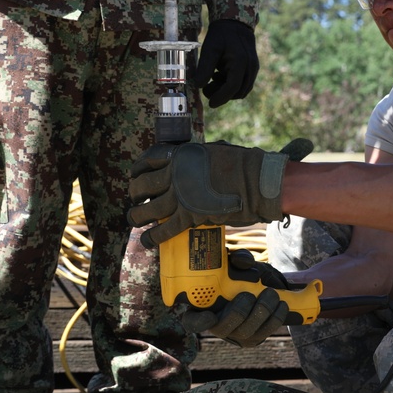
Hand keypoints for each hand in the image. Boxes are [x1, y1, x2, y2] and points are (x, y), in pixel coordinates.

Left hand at [128, 138, 312, 248]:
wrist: (258, 181)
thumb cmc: (243, 164)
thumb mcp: (214, 151)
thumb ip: (197, 159)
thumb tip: (192, 164)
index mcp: (181, 155)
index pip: (149, 160)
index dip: (139, 169)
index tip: (137, 174)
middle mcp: (175, 174)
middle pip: (142, 185)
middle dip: (134, 193)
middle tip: (134, 199)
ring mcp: (181, 196)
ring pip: (147, 209)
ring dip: (136, 215)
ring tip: (134, 219)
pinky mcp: (190, 217)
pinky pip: (164, 230)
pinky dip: (152, 237)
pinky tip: (147, 241)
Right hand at [180, 250, 293, 346]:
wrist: (262, 285)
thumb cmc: (241, 274)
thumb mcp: (238, 263)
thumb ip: (238, 258)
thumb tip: (245, 262)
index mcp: (202, 306)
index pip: (192, 321)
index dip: (199, 322)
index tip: (210, 315)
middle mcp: (216, 324)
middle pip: (223, 328)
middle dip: (239, 312)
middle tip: (250, 294)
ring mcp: (235, 334)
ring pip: (246, 332)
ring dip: (261, 312)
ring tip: (271, 294)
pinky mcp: (253, 338)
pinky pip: (265, 333)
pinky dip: (275, 318)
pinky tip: (281, 304)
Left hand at [194, 19, 258, 107]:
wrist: (234, 24)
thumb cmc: (221, 35)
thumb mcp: (209, 49)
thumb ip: (204, 68)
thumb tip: (198, 86)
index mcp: (241, 62)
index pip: (233, 87)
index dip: (221, 97)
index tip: (210, 103)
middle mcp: (251, 67)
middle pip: (238, 91)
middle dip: (222, 95)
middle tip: (207, 88)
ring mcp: (254, 68)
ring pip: (242, 90)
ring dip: (227, 90)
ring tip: (214, 78)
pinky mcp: (253, 69)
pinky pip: (244, 84)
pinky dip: (232, 85)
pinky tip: (220, 75)